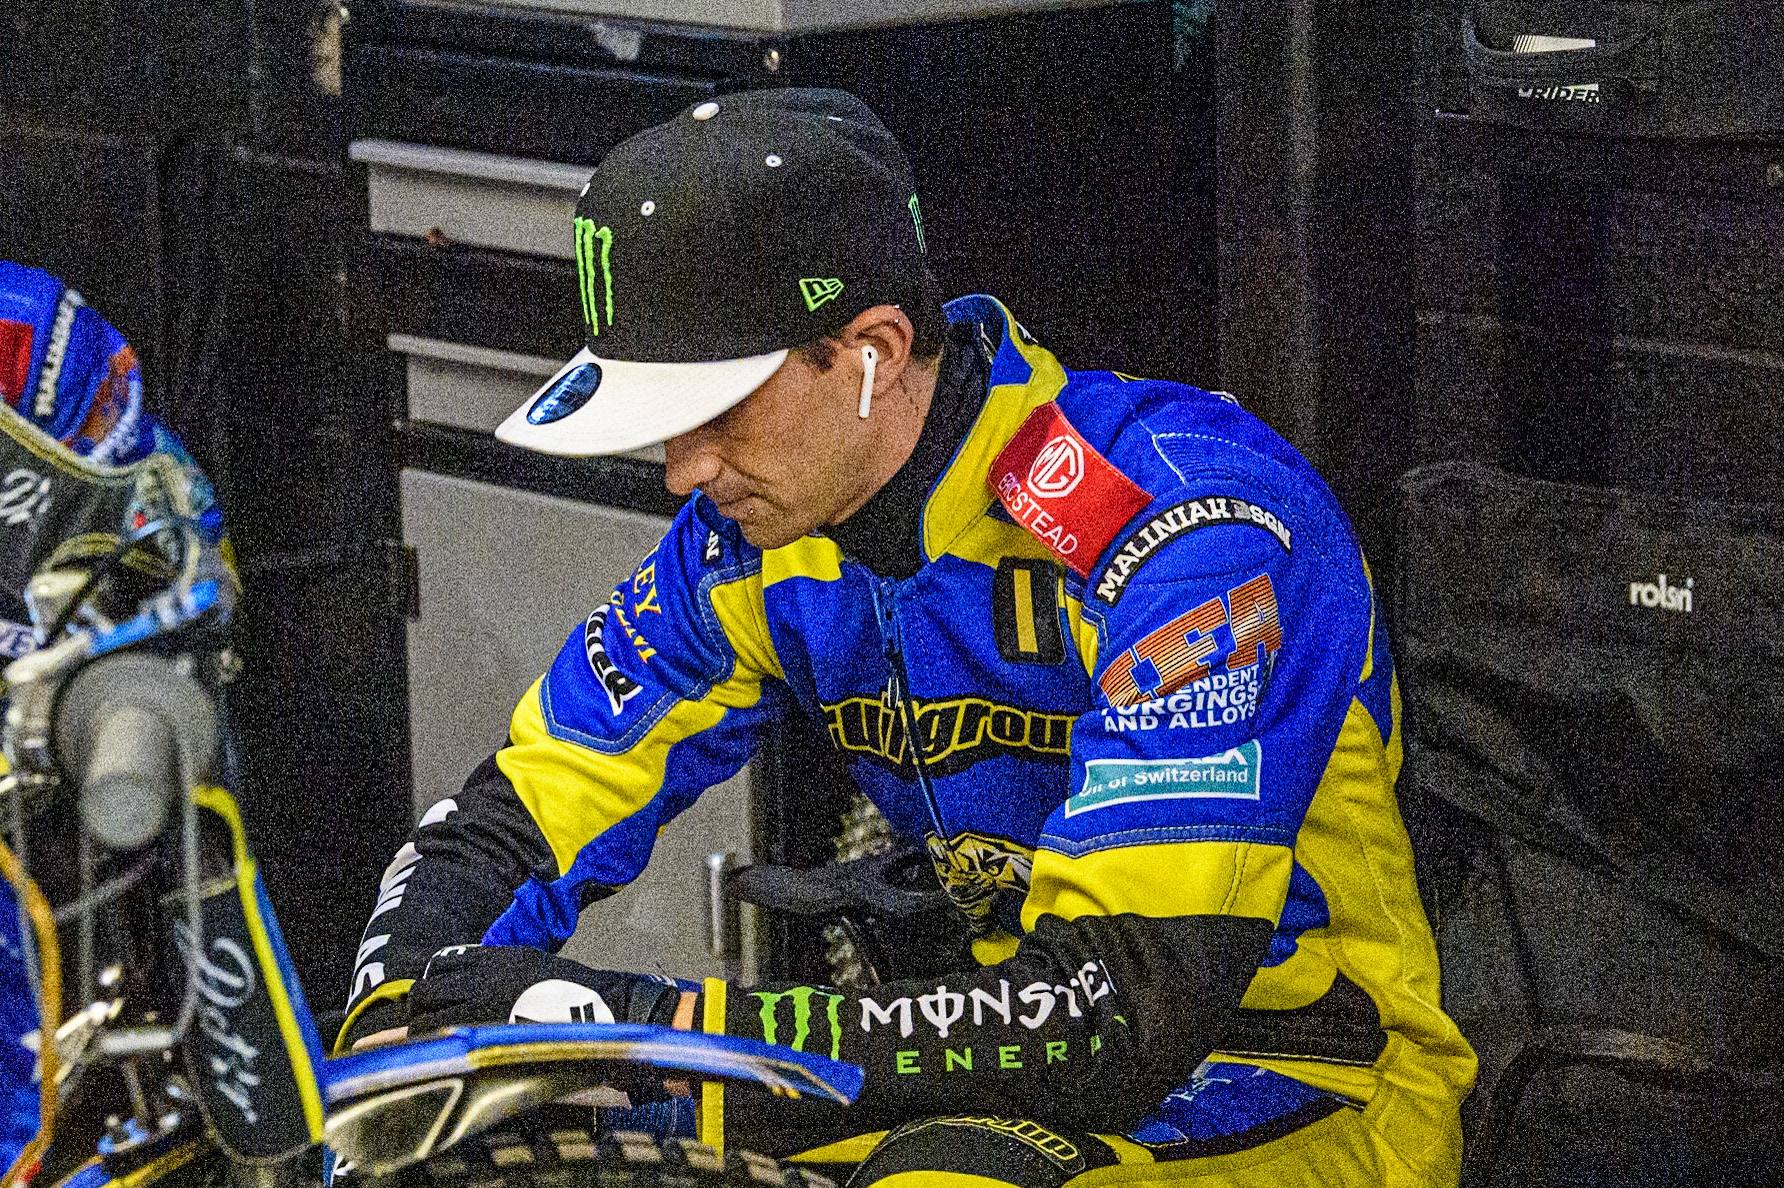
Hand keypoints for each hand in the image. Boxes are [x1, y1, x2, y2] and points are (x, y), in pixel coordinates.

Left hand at [405, 945, 697, 1034]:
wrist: (604, 1009)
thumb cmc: (570, 991)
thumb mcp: (529, 965)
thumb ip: (493, 972)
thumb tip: (461, 988)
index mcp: (494, 958)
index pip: (438, 968)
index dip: (431, 987)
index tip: (434, 1001)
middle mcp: (482, 978)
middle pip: (424, 993)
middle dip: (420, 1010)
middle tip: (427, 1027)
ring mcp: (482, 1006)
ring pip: (426, 1019)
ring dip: (424, 1032)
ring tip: (437, 1045)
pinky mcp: (489, 1032)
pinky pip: (446, 1039)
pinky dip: (440, 1046)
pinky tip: (448, 1054)